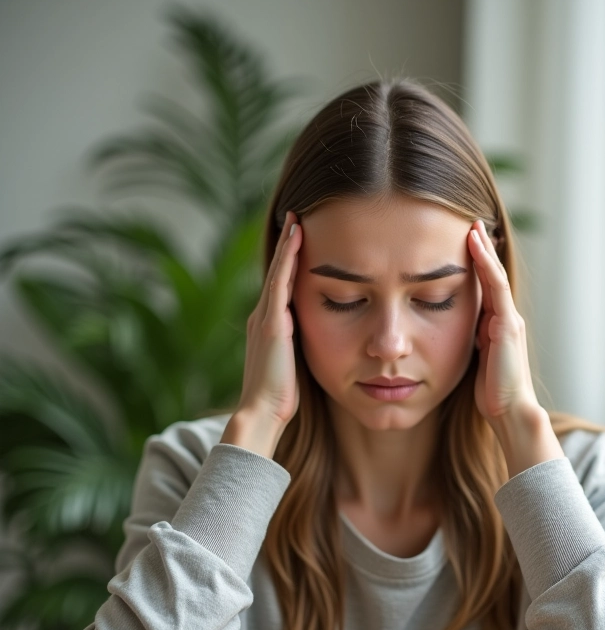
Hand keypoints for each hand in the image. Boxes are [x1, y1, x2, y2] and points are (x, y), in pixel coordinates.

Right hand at [234, 211, 302, 426]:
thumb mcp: (293, 365)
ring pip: (278, 271)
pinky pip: (281, 281)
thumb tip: (316, 339)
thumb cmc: (280, 397)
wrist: (262, 412)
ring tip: (296, 219)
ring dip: (287, 244)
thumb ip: (299, 347)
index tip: (300, 239)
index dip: (289, 262)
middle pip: (278, 272)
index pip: (282, 286)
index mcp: (269, 326)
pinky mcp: (272, 322)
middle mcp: (263, 316)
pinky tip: (296, 237)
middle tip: (295, 217)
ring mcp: (265, 317)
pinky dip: (288, 258)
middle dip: (287, 245)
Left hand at [468, 219, 541, 426]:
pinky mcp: (507, 324)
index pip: (486, 287)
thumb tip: (460, 327)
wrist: (508, 411)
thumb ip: (473, 339)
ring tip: (473, 226)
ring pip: (495, 275)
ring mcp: (508, 318)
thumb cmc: (491, 390)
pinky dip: (486, 264)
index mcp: (497, 325)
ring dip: (484, 249)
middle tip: (471, 222)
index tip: (466, 241)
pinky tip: (475, 246)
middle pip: (493, 275)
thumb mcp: (477, 358)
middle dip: (483, 249)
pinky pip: (495, 286)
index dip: (477, 263)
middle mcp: (506, 317)